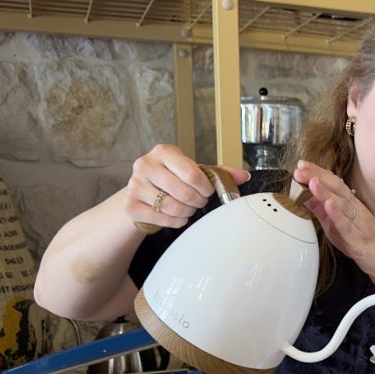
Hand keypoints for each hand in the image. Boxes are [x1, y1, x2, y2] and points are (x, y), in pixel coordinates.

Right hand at [123, 144, 249, 229]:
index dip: (206, 188)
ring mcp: (135, 184)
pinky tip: (176, 216)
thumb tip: (245, 175)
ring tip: (187, 208)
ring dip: (187, 212)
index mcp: (164, 151)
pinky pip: (162, 219)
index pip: (193, 174)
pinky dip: (175, 221)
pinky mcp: (130, 204)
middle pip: (184, 192)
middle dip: (197, 202)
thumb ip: (218, 173)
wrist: (143, 191)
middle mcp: (146, 164)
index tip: (207, 191)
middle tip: (198, 202)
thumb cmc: (172, 178)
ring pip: (173, 207)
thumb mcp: (193, 170)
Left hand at [293, 160, 374, 284]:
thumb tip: (304, 197)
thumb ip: (320, 211)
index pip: (332, 184)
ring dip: (325, 192)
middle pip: (336, 188)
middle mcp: (355, 209)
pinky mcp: (359, 238)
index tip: (302, 164)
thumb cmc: (363, 242)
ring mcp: (358, 222)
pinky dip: (337, 214)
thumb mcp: (335, 225)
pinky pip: (347, 225)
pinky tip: (329, 205)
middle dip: (318, 176)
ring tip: (312, 181)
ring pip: (341, 203)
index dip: (317, 173)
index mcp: (349, 204)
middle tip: (301, 169)